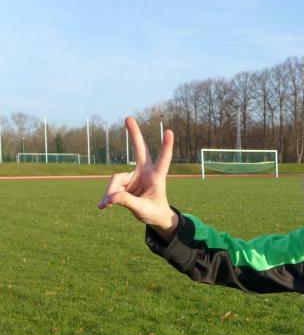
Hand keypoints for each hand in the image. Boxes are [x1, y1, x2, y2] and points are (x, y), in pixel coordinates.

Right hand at [98, 117, 177, 239]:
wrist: (153, 216)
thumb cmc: (154, 212)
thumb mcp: (142, 210)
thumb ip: (127, 202)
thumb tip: (109, 197)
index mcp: (157, 177)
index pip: (163, 160)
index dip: (166, 146)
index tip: (169, 131)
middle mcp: (145, 172)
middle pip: (139, 150)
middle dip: (134, 134)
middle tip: (128, 117)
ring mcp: (134, 175)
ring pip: (116, 179)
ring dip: (111, 192)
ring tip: (106, 205)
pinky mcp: (124, 181)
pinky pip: (112, 187)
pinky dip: (107, 197)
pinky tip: (103, 206)